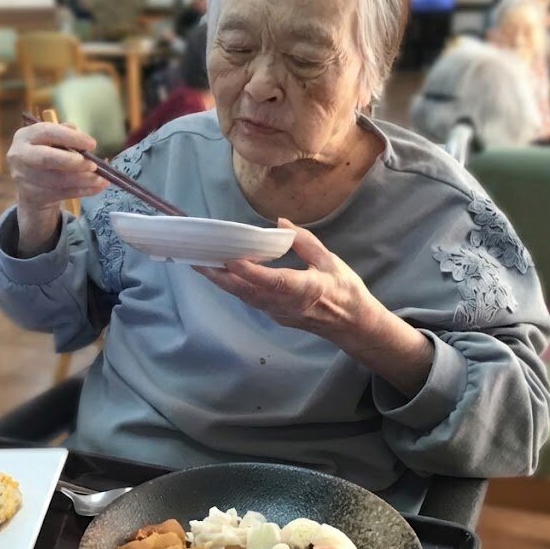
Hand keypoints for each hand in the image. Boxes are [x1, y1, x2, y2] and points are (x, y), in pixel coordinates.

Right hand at [6, 121, 108, 255]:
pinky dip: (83, 190)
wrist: (30, 185)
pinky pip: (62, 194)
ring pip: (58, 180)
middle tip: (94, 165)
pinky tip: (96, 187)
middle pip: (46, 159)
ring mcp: (24, 178)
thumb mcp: (51, 141)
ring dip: (83, 180)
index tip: (92, 144)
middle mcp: (20, 155)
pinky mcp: (33, 196)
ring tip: (102, 179)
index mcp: (25, 136)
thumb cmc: (46, 155)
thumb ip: (66, 134)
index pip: (47, 132)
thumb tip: (83, 137)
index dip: (71, 137)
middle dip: (73, 162)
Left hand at [196, 220, 373, 341]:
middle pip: (248, 291)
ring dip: (222, 282)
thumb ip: (304, 242)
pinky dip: (234, 286)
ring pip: (245, 296)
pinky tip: (222, 273)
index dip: (249, 272)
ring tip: (202, 264)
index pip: (272, 281)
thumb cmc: (345, 291)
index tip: (229, 259)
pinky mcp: (274, 314)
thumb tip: (281, 223)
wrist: (352, 325)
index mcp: (305, 289)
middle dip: (221, 277)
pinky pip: (250, 299)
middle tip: (197, 260)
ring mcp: (278, 312)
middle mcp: (286, 304)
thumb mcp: (330, 261)